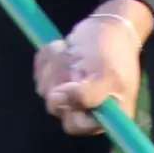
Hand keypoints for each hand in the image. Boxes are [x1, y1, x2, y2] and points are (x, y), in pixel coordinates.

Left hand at [37, 5, 146, 133]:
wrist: (109, 27)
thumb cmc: (114, 52)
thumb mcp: (107, 75)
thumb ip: (86, 95)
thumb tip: (55, 101)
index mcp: (105, 116)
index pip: (76, 125)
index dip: (70, 105)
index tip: (71, 84)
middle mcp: (84, 110)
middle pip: (55, 107)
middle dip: (61, 80)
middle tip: (75, 63)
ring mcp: (66, 96)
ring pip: (44, 88)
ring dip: (56, 65)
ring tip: (74, 52)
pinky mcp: (54, 80)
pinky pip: (39, 72)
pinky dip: (49, 57)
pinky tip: (64, 48)